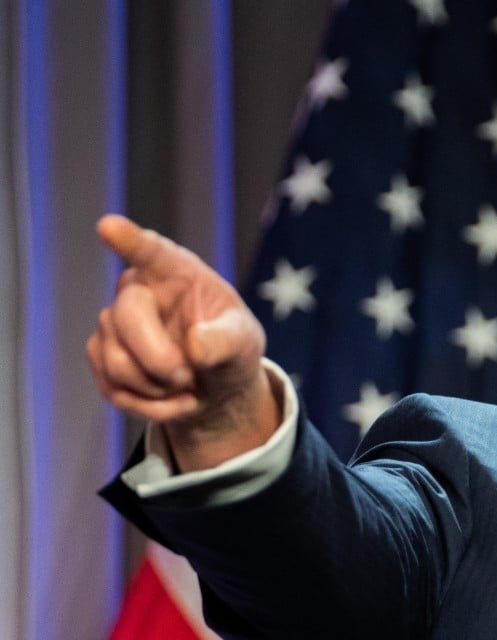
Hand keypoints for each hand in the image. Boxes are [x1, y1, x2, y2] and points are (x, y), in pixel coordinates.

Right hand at [87, 215, 280, 470]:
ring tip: (188, 386)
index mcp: (177, 272)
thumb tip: (195, 346)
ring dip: (158, 389)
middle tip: (188, 376)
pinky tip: (174, 401)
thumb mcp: (245, 343)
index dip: (130, 240)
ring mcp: (114, 323)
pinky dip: (150, 407)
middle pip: (125, 318)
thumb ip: (226, 341)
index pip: (150, 251)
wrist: (215, 386)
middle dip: (159, 360)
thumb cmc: (231, 349)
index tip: (109, 226)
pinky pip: (114, 388)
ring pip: (116, 361)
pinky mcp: (102, 356)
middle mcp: (138, 290)